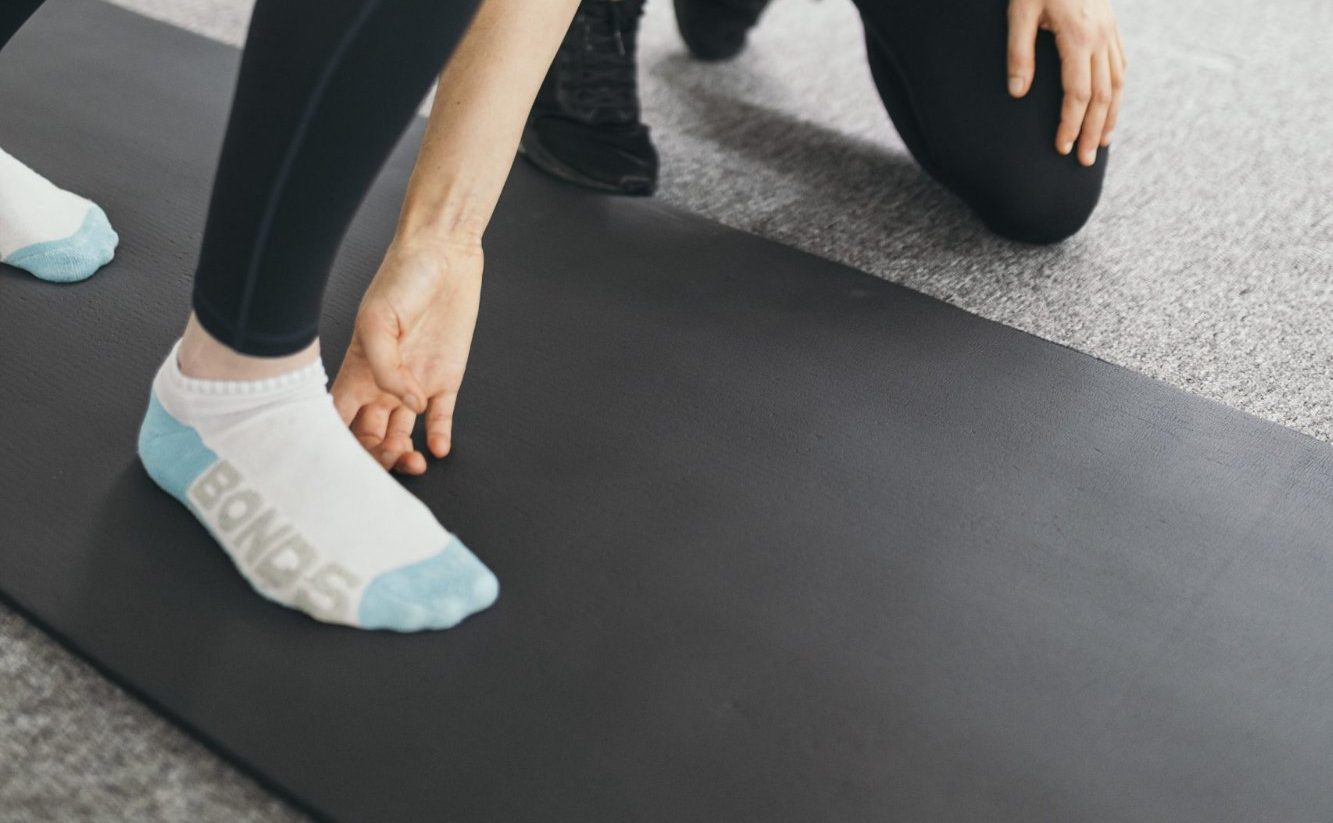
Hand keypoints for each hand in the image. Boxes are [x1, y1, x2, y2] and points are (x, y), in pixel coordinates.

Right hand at [331, 238, 482, 474]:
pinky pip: (441, 418)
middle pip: (369, 434)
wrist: (444, 254)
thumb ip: (384, 369)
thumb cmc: (402, 276)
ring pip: (402, 433)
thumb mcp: (378, 321)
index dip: (338, 443)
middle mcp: (383, 382)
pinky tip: (439, 447)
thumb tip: (407, 405)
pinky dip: (439, 437)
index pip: (339, 418)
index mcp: (357, 369)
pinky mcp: (446, 379)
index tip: (345, 461)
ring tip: (415, 461)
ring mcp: (415, 383)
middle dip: (376, 455)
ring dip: (405, 454)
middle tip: (390, 457)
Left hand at [1006, 0, 1125, 165]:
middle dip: (1093, 131)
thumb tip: (1017, 93)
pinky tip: (1111, 107)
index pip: (1078, 94)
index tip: (1061, 148)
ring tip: (1102, 144)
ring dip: (1111, 116)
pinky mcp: (1111, 26)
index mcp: (1079, 37)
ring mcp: (1110, 31)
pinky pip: (1120, 65)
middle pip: (1102, 95)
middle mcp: (1101, 37)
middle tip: (1085, 162)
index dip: (1070, 124)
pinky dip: (1117, 91)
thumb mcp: (1019, 12)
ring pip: (1117, 83)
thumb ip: (1019, 52)